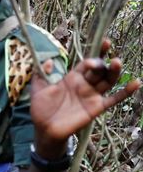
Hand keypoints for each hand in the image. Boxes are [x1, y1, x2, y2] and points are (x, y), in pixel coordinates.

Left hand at [30, 39, 140, 156]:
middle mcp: (85, 84)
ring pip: (108, 81)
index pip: (88, 62)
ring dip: (114, 71)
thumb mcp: (38, 89)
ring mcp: (92, 95)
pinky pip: (113, 99)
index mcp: (73, 78)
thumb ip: (42, 74)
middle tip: (106, 57)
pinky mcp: (96, 107)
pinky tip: (136, 82)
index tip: (104, 42)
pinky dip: (125, 92)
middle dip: (103, 62)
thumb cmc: (41, 109)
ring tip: (117, 62)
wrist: (44, 129)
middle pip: (99, 70)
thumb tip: (47, 61)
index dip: (96, 53)